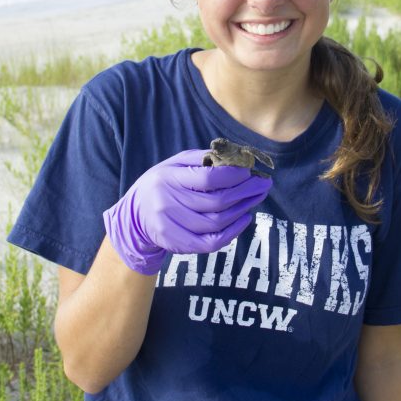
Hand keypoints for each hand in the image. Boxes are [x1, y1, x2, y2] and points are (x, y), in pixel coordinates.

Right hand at [103, 150, 271, 274]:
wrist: (136, 214)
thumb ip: (202, 159)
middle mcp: (167, 202)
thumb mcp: (175, 163)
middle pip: (216, 202)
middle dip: (245, 193)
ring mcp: (170, 225)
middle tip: (264, 185)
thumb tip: (237, 156)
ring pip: (216, 223)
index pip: (208, 178)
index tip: (251, 171)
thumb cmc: (164, 183)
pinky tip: (244, 219)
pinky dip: (232, 232)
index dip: (234, 176)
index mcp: (169, 177)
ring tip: (254, 199)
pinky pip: (210, 242)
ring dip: (241, 210)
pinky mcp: (175, 244)